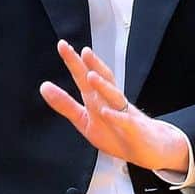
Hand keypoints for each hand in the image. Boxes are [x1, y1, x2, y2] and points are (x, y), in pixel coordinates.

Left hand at [40, 41, 189, 173]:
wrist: (150, 148)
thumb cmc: (117, 133)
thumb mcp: (85, 120)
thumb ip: (65, 104)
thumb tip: (44, 86)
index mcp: (98, 99)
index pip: (86, 77)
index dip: (75, 62)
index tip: (62, 45)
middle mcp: (111, 102)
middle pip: (102, 81)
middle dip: (91, 66)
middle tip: (80, 51)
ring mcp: (124, 114)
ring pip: (115, 97)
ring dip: (104, 87)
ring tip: (91, 76)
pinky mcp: (134, 130)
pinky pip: (125, 122)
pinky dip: (116, 117)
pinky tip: (106, 111)